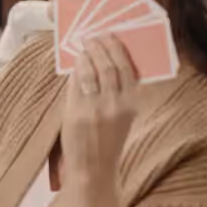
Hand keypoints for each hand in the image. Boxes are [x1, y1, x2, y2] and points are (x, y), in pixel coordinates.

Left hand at [61, 34, 137, 194]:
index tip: (112, 37)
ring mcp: (96, 109)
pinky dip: (76, 71)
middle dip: (102, 48)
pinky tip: (74, 64)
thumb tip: (101, 64)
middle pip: (110, 67)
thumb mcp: (121, 117)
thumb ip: (116, 94)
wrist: (94, 169)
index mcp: (132, 105)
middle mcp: (117, 105)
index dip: (119, 51)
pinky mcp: (77, 114)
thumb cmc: (106, 142)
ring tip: (83, 46)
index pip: (128, 70)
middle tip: (94, 36)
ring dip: (88, 55)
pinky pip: (76, 85)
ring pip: (93, 72)